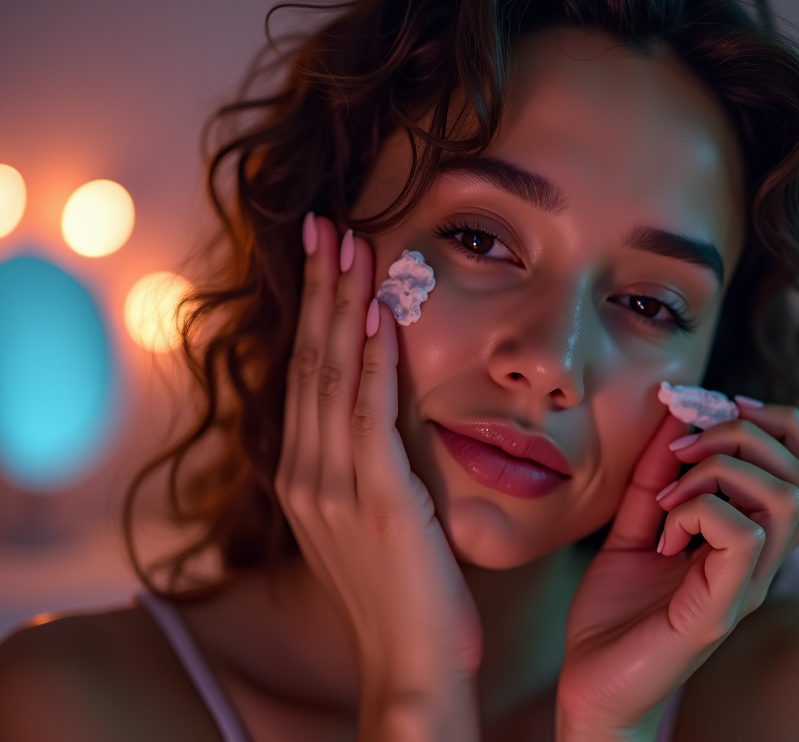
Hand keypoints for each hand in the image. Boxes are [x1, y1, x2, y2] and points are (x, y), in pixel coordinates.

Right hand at [274, 215, 480, 740]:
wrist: (411, 660)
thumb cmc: (402, 586)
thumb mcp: (373, 510)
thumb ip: (370, 454)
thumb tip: (387, 394)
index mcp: (302, 474)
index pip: (305, 374)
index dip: (314, 311)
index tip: (324, 256)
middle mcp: (305, 474)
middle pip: (310, 362)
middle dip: (319, 289)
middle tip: (325, 223)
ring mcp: (332, 488)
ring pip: (333, 377)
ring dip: (344, 307)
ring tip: (350, 244)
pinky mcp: (376, 501)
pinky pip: (371, 416)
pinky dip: (375, 362)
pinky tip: (380, 315)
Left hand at [556, 401, 798, 740]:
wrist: (590, 686)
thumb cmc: (616, 612)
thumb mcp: (634, 525)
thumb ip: (654, 474)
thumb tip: (675, 411)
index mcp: (753, 540)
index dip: (783, 425)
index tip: (723, 409)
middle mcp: (764, 562)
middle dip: (743, 433)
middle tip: (681, 451)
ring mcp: (747, 586)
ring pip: (786, 495)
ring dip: (719, 469)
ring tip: (670, 493)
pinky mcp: (721, 609)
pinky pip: (744, 534)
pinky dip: (698, 508)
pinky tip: (663, 533)